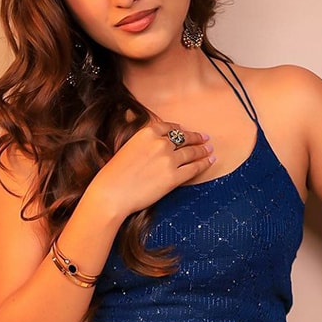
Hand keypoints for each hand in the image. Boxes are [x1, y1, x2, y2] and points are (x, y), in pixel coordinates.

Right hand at [87, 121, 214, 218]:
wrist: (112, 193)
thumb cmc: (114, 175)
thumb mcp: (128, 148)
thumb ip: (143, 143)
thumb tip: (154, 145)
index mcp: (147, 132)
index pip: (169, 128)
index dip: (180, 129)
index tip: (185, 131)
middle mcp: (160, 143)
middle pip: (183, 139)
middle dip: (196, 138)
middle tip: (204, 139)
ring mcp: (169, 160)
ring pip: (191, 153)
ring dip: (202, 150)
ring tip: (209, 150)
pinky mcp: (174, 177)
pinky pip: (193, 168)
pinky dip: (204, 164)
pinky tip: (210, 161)